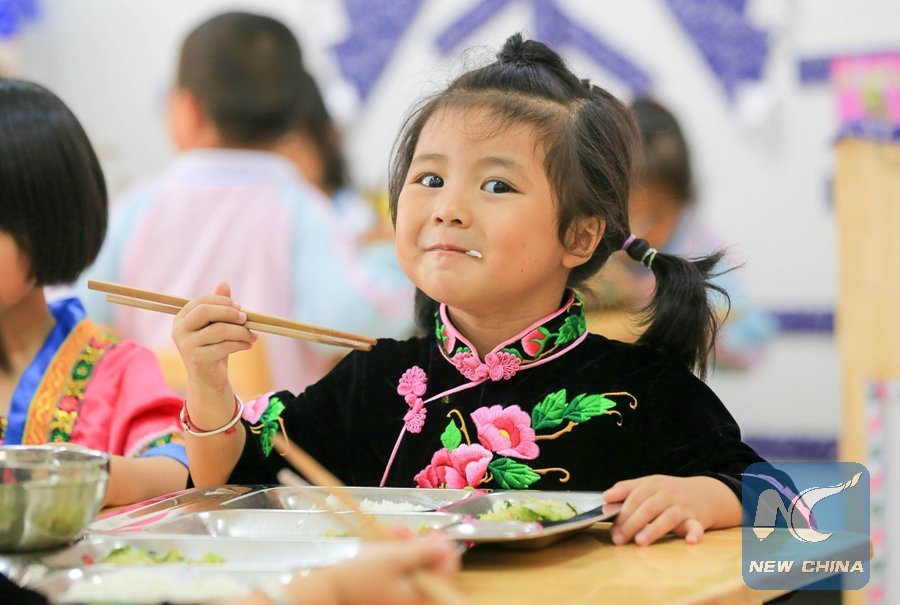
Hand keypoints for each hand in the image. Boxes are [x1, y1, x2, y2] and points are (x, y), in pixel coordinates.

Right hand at [171, 282, 256, 393]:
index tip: (240, 307)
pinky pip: (224, 346)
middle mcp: (179, 330)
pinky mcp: (196, 359)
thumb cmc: (213, 347)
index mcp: (182, 318)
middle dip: (230, 312)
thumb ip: (219, 305)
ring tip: (252, 335)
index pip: (201, 301)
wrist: (208, 378)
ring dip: (241, 331)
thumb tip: (224, 283)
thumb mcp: (216, 325)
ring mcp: (186, 345)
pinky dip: (240, 344)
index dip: (223, 301)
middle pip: (205, 311)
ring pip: (218, 330)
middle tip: (246, 318)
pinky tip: (248, 345)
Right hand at [306, 538, 458, 604]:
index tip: (438, 533)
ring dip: (405, 546)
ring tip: (394, 530)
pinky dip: (394, 556)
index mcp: (421, 599)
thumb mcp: (393, 558)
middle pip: (429, 570)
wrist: (327, 592)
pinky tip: (385, 541)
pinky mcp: (385, 594)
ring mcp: (398, 598)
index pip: (446, 576)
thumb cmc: (360, 577)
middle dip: (420, 545)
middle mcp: (413, 602)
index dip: (445, 552)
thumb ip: (423, 552)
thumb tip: (446, 547)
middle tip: (410, 529)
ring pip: (412, 568)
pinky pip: (398, 573)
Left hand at [603, 475, 739, 545]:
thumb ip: (626, 489)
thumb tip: (605, 497)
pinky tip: (690, 540)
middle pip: (647, 508)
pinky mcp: (697, 519)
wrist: (707, 493)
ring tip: (640, 541)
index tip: (611, 528)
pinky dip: (694, 533)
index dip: (621, 513)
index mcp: (652, 484)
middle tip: (619, 539)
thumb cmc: (671, 492)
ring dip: (653, 529)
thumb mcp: (649, 485)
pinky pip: (696, 526)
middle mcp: (667, 494)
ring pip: (667, 517)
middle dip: (631, 524)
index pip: (634, 497)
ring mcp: (682, 506)